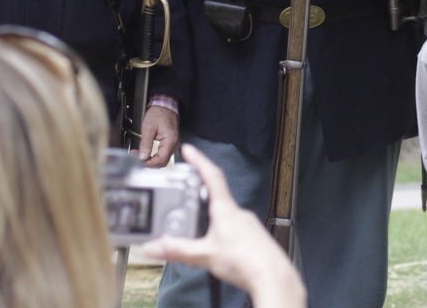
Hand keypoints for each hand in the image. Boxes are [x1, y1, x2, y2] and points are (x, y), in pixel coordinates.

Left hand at [139, 105, 178, 166]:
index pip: (161, 160)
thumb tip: (142, 157)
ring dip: (150, 161)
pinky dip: (153, 157)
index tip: (139, 163)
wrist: (165, 106)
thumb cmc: (159, 113)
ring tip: (138, 157)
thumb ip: (145, 143)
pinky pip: (162, 155)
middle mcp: (174, 144)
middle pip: (162, 162)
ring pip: (162, 160)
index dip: (149, 164)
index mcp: (170, 140)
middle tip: (136, 160)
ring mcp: (172, 145)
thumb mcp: (148, 127)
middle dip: (149, 164)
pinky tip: (145, 155)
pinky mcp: (169, 144)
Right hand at [141, 145, 306, 307]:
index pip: (212, 176)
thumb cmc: (246, 262)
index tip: (189, 149)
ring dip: (210, 213)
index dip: (199, 160)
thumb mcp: (205, 255)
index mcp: (226, 210)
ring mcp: (247, 224)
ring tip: (195, 221)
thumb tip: (154, 247)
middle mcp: (238, 212)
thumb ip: (178, 250)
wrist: (273, 276)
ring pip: (225, 212)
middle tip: (185, 189)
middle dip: (199, 192)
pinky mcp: (253, 236)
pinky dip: (221, 228)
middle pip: (217, 194)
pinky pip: (233, 226)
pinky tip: (216, 241)